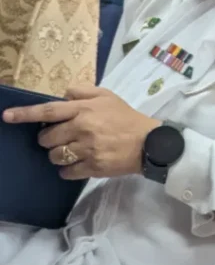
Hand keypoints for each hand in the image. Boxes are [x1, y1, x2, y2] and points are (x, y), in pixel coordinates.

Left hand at [3, 85, 160, 179]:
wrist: (149, 142)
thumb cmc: (127, 118)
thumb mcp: (108, 96)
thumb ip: (84, 92)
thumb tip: (63, 95)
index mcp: (84, 110)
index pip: (48, 111)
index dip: (25, 114)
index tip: (7, 116)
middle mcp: (82, 128)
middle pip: (47, 138)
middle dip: (49, 139)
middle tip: (62, 138)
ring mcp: (87, 149)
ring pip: (55, 156)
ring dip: (59, 155)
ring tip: (73, 151)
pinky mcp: (92, 167)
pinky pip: (66, 172)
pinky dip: (68, 169)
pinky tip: (79, 164)